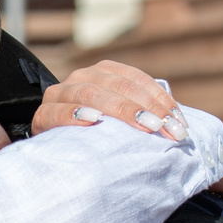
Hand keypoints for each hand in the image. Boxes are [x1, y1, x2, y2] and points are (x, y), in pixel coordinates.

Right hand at [32, 60, 184, 139]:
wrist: (56, 149)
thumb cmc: (98, 137)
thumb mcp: (123, 123)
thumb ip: (144, 115)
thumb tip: (179, 124)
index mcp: (104, 73)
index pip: (137, 80)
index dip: (160, 100)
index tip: (180, 124)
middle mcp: (82, 77)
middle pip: (117, 85)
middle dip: (146, 108)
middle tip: (167, 130)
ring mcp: (60, 94)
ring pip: (90, 93)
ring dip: (120, 110)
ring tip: (144, 126)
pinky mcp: (42, 115)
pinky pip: (56, 111)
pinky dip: (75, 114)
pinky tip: (94, 121)